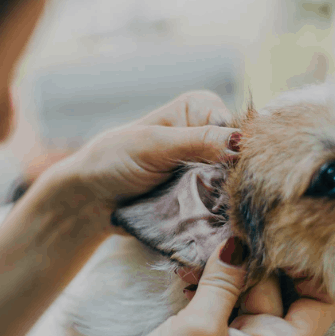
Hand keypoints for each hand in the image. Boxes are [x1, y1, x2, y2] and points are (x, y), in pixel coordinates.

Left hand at [51, 91, 239, 204]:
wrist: (91, 200)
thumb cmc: (113, 161)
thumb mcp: (154, 146)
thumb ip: (197, 142)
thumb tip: (239, 142)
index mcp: (202, 109)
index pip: (241, 129)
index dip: (244, 153)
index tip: (236, 176)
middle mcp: (211, 135)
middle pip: (244, 160)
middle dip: (238, 181)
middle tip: (225, 201)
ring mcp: (210, 169)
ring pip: (237, 186)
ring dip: (231, 202)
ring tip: (221, 216)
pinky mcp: (205, 197)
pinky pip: (225, 206)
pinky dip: (222, 216)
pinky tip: (221, 226)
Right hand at [106, 238, 334, 335]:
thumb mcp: (199, 329)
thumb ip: (224, 282)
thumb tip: (240, 241)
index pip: (323, 301)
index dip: (310, 268)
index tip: (280, 238)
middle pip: (285, 289)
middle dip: (260, 259)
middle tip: (234, 228)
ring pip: (251, 290)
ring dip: (230, 270)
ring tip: (204, 247)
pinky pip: (226, 300)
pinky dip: (212, 284)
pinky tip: (188, 269)